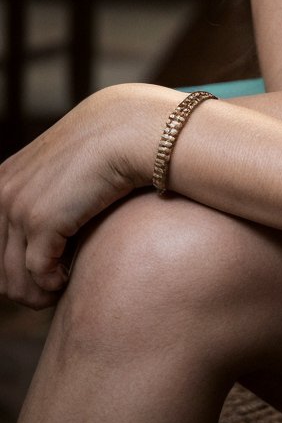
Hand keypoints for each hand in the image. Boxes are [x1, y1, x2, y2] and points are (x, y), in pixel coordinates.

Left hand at [0, 87, 149, 308]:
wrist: (129, 130)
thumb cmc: (108, 148)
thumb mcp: (64, 169)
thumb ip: (46, 192)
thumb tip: (46, 236)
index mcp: (3, 180)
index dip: (14, 267)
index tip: (41, 273)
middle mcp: (2, 193)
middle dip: (25, 286)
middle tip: (52, 287)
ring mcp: (18, 206)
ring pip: (15, 279)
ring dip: (39, 292)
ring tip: (61, 287)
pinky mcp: (41, 221)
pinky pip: (40, 274)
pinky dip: (55, 285)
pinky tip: (71, 277)